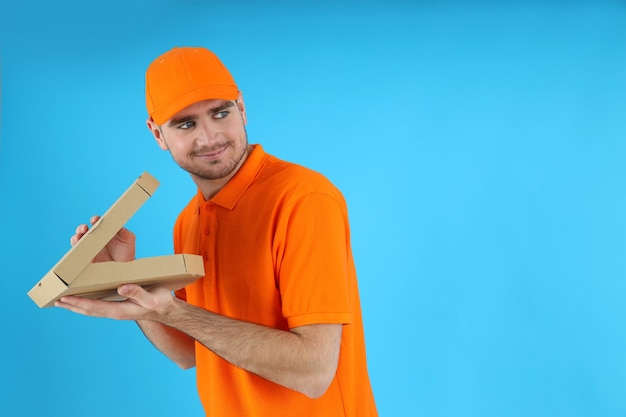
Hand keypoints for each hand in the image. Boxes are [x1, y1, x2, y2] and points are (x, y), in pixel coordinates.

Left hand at [55, 284, 175, 320]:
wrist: (167, 310)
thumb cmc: (160, 302)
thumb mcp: (151, 297)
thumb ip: (137, 292)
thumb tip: (121, 288)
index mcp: (119, 311)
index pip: (94, 307)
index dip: (78, 302)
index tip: (64, 298)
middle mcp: (114, 312)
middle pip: (88, 310)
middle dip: (72, 305)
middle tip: (56, 301)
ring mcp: (116, 310)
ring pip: (91, 309)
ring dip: (77, 306)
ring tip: (64, 302)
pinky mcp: (118, 306)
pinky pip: (98, 306)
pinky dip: (87, 303)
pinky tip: (83, 299)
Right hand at [71, 215, 135, 261]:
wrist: (124, 269)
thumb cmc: (126, 253)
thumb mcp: (128, 240)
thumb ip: (125, 232)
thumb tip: (120, 226)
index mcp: (104, 231)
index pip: (97, 223)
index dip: (95, 220)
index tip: (95, 220)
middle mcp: (95, 238)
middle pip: (84, 230)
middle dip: (81, 228)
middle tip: (84, 229)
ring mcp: (89, 248)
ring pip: (78, 240)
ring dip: (76, 237)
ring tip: (78, 238)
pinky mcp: (86, 258)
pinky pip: (77, 253)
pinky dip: (75, 250)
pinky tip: (77, 249)